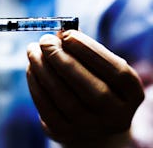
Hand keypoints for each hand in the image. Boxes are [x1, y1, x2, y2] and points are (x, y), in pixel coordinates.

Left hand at [26, 30, 143, 145]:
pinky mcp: (64, 132)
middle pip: (90, 88)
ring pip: (64, 97)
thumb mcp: (99, 67)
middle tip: (44, 41)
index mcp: (132, 94)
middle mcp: (115, 116)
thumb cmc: (94, 83)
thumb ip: (84, 49)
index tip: (66, 34)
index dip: (89, 51)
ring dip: (43, 70)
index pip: (115, 71)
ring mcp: (89, 128)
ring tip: (33, 51)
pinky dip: (35, 84)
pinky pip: (46, 108)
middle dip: (62, 60)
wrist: (89, 120)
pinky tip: (31, 68)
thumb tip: (59, 32)